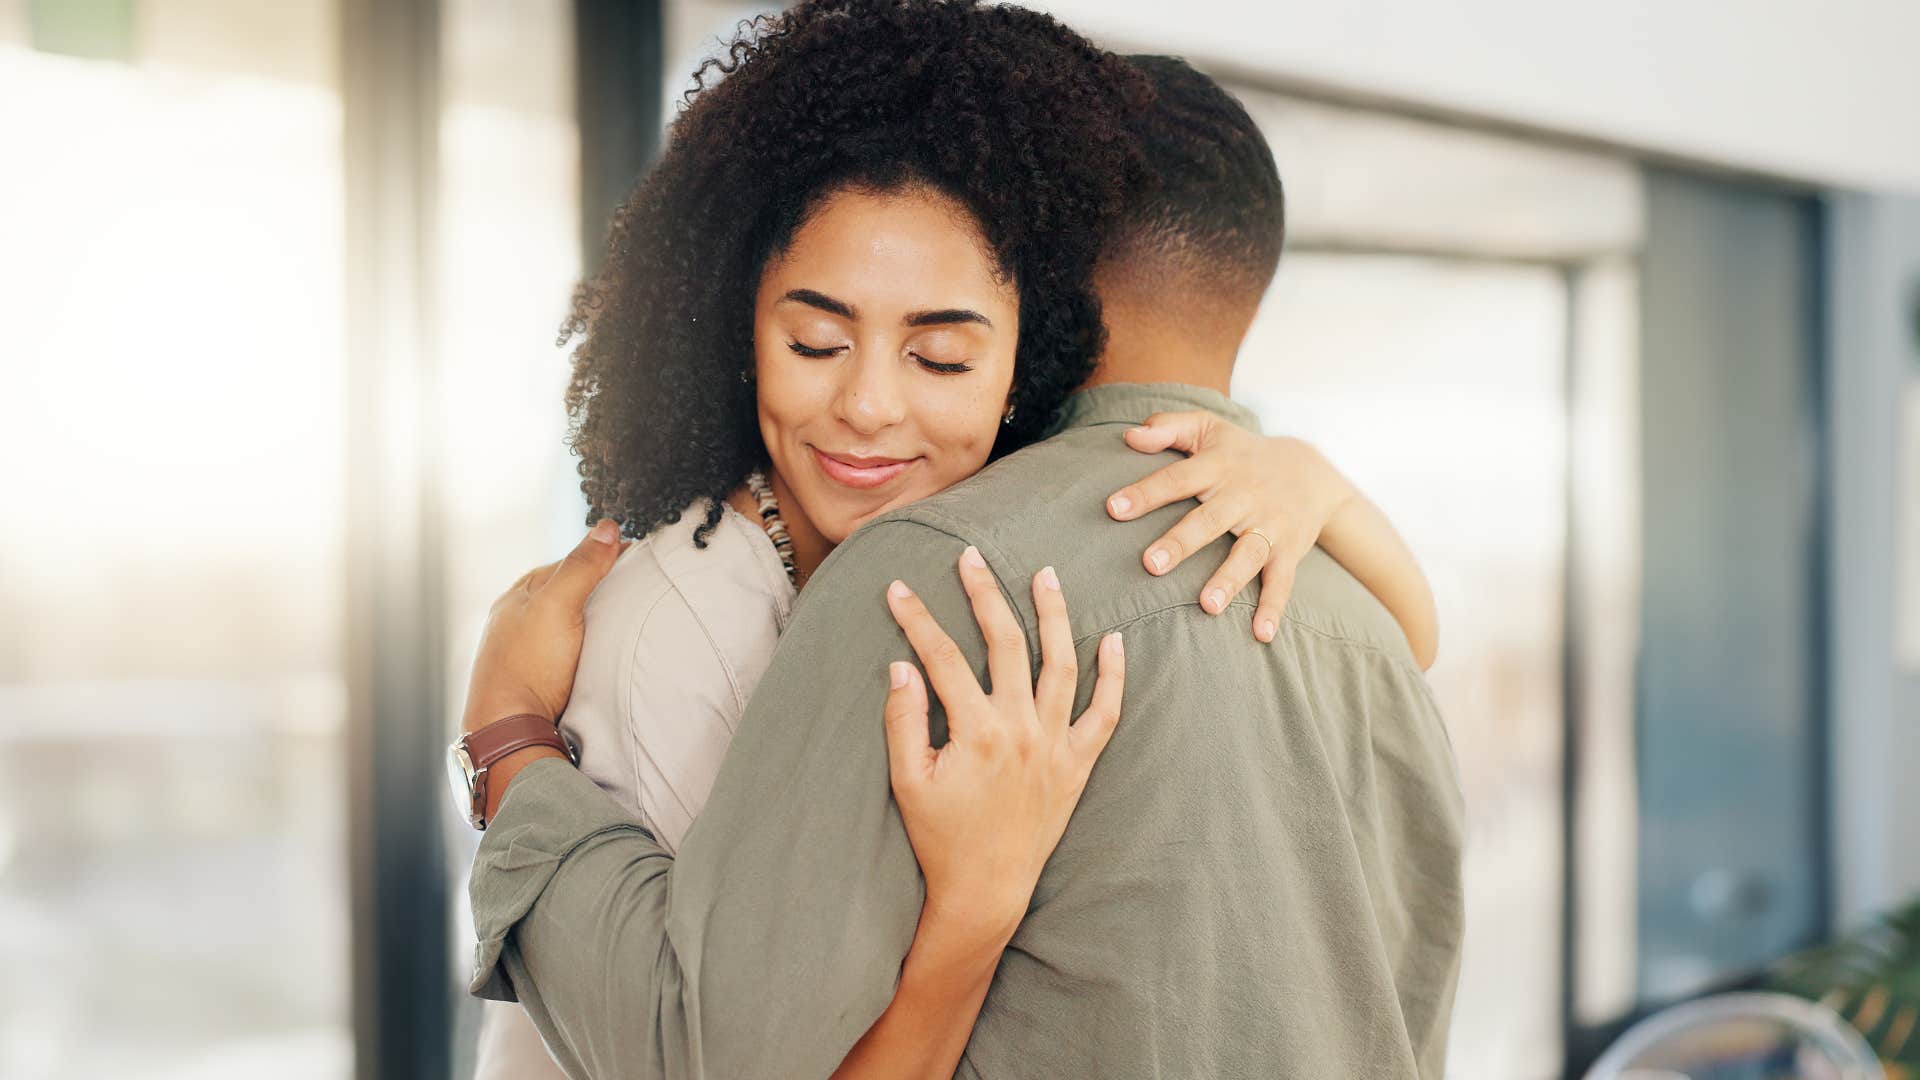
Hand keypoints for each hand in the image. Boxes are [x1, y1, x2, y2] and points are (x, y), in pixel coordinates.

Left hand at [460, 519, 625, 734]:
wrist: (509, 729)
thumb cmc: (528, 666)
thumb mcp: (558, 604)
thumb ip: (582, 566)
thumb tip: (608, 526)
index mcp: (520, 595)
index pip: (570, 562)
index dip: (604, 557)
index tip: (639, 560)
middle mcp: (519, 620)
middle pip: (570, 593)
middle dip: (601, 590)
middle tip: (640, 591)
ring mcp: (527, 651)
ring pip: (571, 624)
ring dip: (596, 622)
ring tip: (628, 623)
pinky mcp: (538, 678)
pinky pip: (571, 652)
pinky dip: (590, 646)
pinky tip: (604, 654)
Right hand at [881, 547, 1124, 941]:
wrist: (986, 888)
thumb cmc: (941, 837)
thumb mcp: (908, 781)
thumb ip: (904, 719)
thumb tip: (902, 664)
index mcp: (978, 731)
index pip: (943, 657)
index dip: (917, 619)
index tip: (897, 589)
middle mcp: (1023, 729)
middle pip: (1007, 643)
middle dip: (986, 594)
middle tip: (971, 558)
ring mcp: (1056, 744)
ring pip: (1062, 664)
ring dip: (1054, 615)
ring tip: (1045, 574)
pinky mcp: (1078, 763)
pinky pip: (1105, 712)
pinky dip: (1112, 675)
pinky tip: (1112, 640)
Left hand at [1105, 411, 1356, 643]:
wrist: (1312, 470)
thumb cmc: (1241, 453)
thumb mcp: (1208, 429)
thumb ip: (1168, 428)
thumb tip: (1129, 436)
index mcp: (1218, 467)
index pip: (1178, 479)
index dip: (1146, 493)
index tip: (1114, 508)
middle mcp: (1243, 496)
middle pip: (1210, 520)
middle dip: (1181, 542)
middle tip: (1150, 565)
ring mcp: (1269, 525)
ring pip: (1248, 554)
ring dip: (1229, 580)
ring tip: (1207, 606)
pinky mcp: (1289, 550)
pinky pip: (1282, 581)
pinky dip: (1274, 607)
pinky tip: (1261, 635)